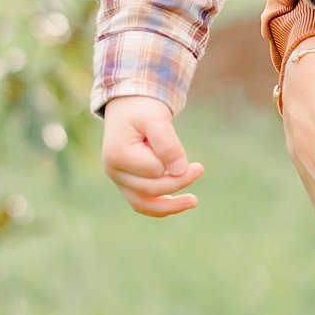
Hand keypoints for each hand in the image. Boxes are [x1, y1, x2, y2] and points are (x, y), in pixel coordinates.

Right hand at [101, 96, 202, 215]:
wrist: (129, 108)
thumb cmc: (143, 110)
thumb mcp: (156, 118)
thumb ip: (167, 142)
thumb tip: (180, 170)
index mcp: (117, 154)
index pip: (154, 170)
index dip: (172, 160)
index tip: (180, 146)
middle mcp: (113, 171)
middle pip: (150, 189)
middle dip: (179, 181)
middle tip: (200, 168)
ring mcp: (118, 179)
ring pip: (143, 204)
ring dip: (170, 206)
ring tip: (194, 201)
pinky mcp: (126, 183)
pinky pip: (142, 203)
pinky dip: (161, 206)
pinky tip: (179, 203)